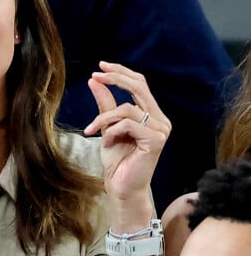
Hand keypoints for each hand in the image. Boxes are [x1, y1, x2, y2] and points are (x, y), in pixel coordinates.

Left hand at [84, 61, 170, 201]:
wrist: (121, 188)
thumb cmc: (117, 161)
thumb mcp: (107, 127)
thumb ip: (105, 104)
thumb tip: (94, 81)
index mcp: (152, 114)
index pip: (139, 84)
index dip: (121, 72)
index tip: (100, 67)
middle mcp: (160, 120)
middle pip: (139, 86)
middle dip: (115, 78)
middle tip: (95, 75)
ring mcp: (160, 130)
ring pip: (127, 108)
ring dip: (104, 118)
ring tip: (93, 131)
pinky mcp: (155, 140)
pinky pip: (128, 124)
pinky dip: (111, 131)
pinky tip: (106, 143)